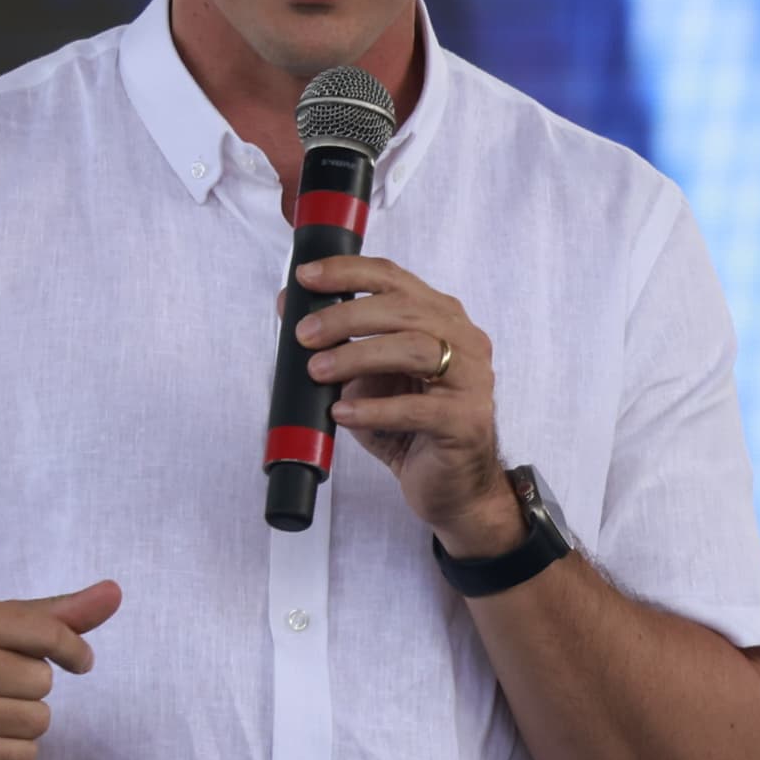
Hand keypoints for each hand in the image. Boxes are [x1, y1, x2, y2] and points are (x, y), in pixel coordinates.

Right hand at [0, 583, 121, 759]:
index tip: (80, 660)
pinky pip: (23, 757)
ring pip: (38, 721)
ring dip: (25, 719)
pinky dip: (15, 750)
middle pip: (42, 682)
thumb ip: (51, 612)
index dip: (73, 649)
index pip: (45, 633)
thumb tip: (113, 594)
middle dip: (31, 685)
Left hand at [295, 257, 515, 552]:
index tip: (305, 278)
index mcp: (442, 318)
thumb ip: (340, 343)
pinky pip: (416, 409)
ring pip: (413, 349)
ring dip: (357, 357)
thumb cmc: (411, 427)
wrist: (454, 487)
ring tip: (319, 372)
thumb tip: (289, 306)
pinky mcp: (465, 421)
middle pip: (402, 309)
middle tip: (305, 334)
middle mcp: (464, 339)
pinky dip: (373, 409)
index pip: (393, 278)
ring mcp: (471, 380)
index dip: (347, 272)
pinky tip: (343, 413)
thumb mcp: (370, 378)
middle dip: (345, 317)